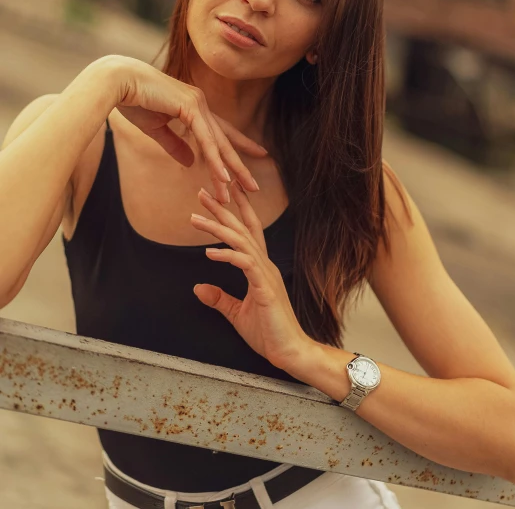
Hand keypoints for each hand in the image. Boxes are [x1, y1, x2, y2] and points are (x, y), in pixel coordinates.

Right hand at [94, 55, 265, 203]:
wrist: (118, 82)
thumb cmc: (134, 101)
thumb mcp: (156, 129)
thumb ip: (174, 145)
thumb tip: (190, 163)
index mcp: (194, 107)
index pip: (221, 131)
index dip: (239, 144)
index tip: (258, 154)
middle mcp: (200, 104)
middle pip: (225, 140)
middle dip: (240, 165)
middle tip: (254, 186)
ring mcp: (198, 104)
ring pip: (217, 143)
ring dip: (229, 169)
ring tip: (241, 190)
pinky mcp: (190, 107)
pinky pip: (206, 139)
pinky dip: (215, 159)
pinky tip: (223, 177)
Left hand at [191, 181, 311, 371]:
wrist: (290, 352)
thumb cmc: (269, 333)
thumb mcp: (237, 314)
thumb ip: (220, 299)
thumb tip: (198, 288)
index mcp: (260, 268)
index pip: (248, 232)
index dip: (236, 210)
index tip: (222, 193)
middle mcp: (264, 265)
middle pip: (242, 229)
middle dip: (222, 209)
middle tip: (202, 192)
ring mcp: (266, 275)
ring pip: (241, 242)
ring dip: (218, 227)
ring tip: (196, 218)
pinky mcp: (264, 289)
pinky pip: (245, 265)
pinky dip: (227, 255)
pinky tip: (209, 253)